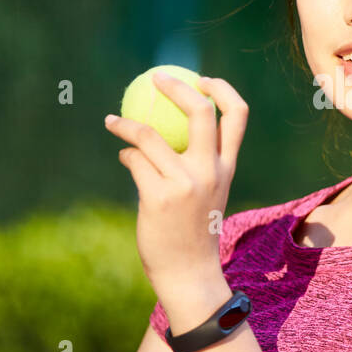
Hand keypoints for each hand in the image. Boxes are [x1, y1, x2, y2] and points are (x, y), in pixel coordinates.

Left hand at [105, 74, 247, 304]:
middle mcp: (210, 170)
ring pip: (150, 136)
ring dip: (126, 125)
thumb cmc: (194, 230)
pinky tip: (124, 157)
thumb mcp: (209, 192)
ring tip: (114, 122)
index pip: (237, 116)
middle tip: (156, 79)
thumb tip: (173, 127)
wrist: (188, 272)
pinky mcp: (159, 197)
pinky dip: (126, 155)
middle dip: (175, 88)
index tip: (201, 79)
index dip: (221, 89)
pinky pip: (135, 161)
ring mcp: (185, 183)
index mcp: (227, 167)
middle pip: (200, 111)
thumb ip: (201, 163)